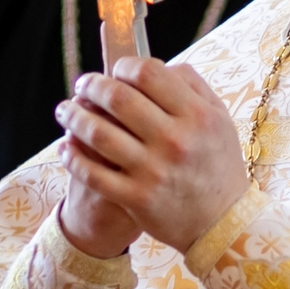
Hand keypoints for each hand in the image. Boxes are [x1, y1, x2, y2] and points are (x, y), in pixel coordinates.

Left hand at [55, 58, 251, 252]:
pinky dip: (72, 156)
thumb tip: (156, 66)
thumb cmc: (218, 166)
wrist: (223, 223)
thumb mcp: (220, 119)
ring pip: (98, 133)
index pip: (148, 73)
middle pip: (117, 98)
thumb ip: (191, 86)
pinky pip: (92, 173)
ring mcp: (153, 171)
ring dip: (72, 117)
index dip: (123, 66)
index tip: (115, 71)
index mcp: (196, 116)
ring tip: (65, 111)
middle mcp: (175, 141)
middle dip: (91, 86)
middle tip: (83, 86)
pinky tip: (66, 147)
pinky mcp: (136, 199)